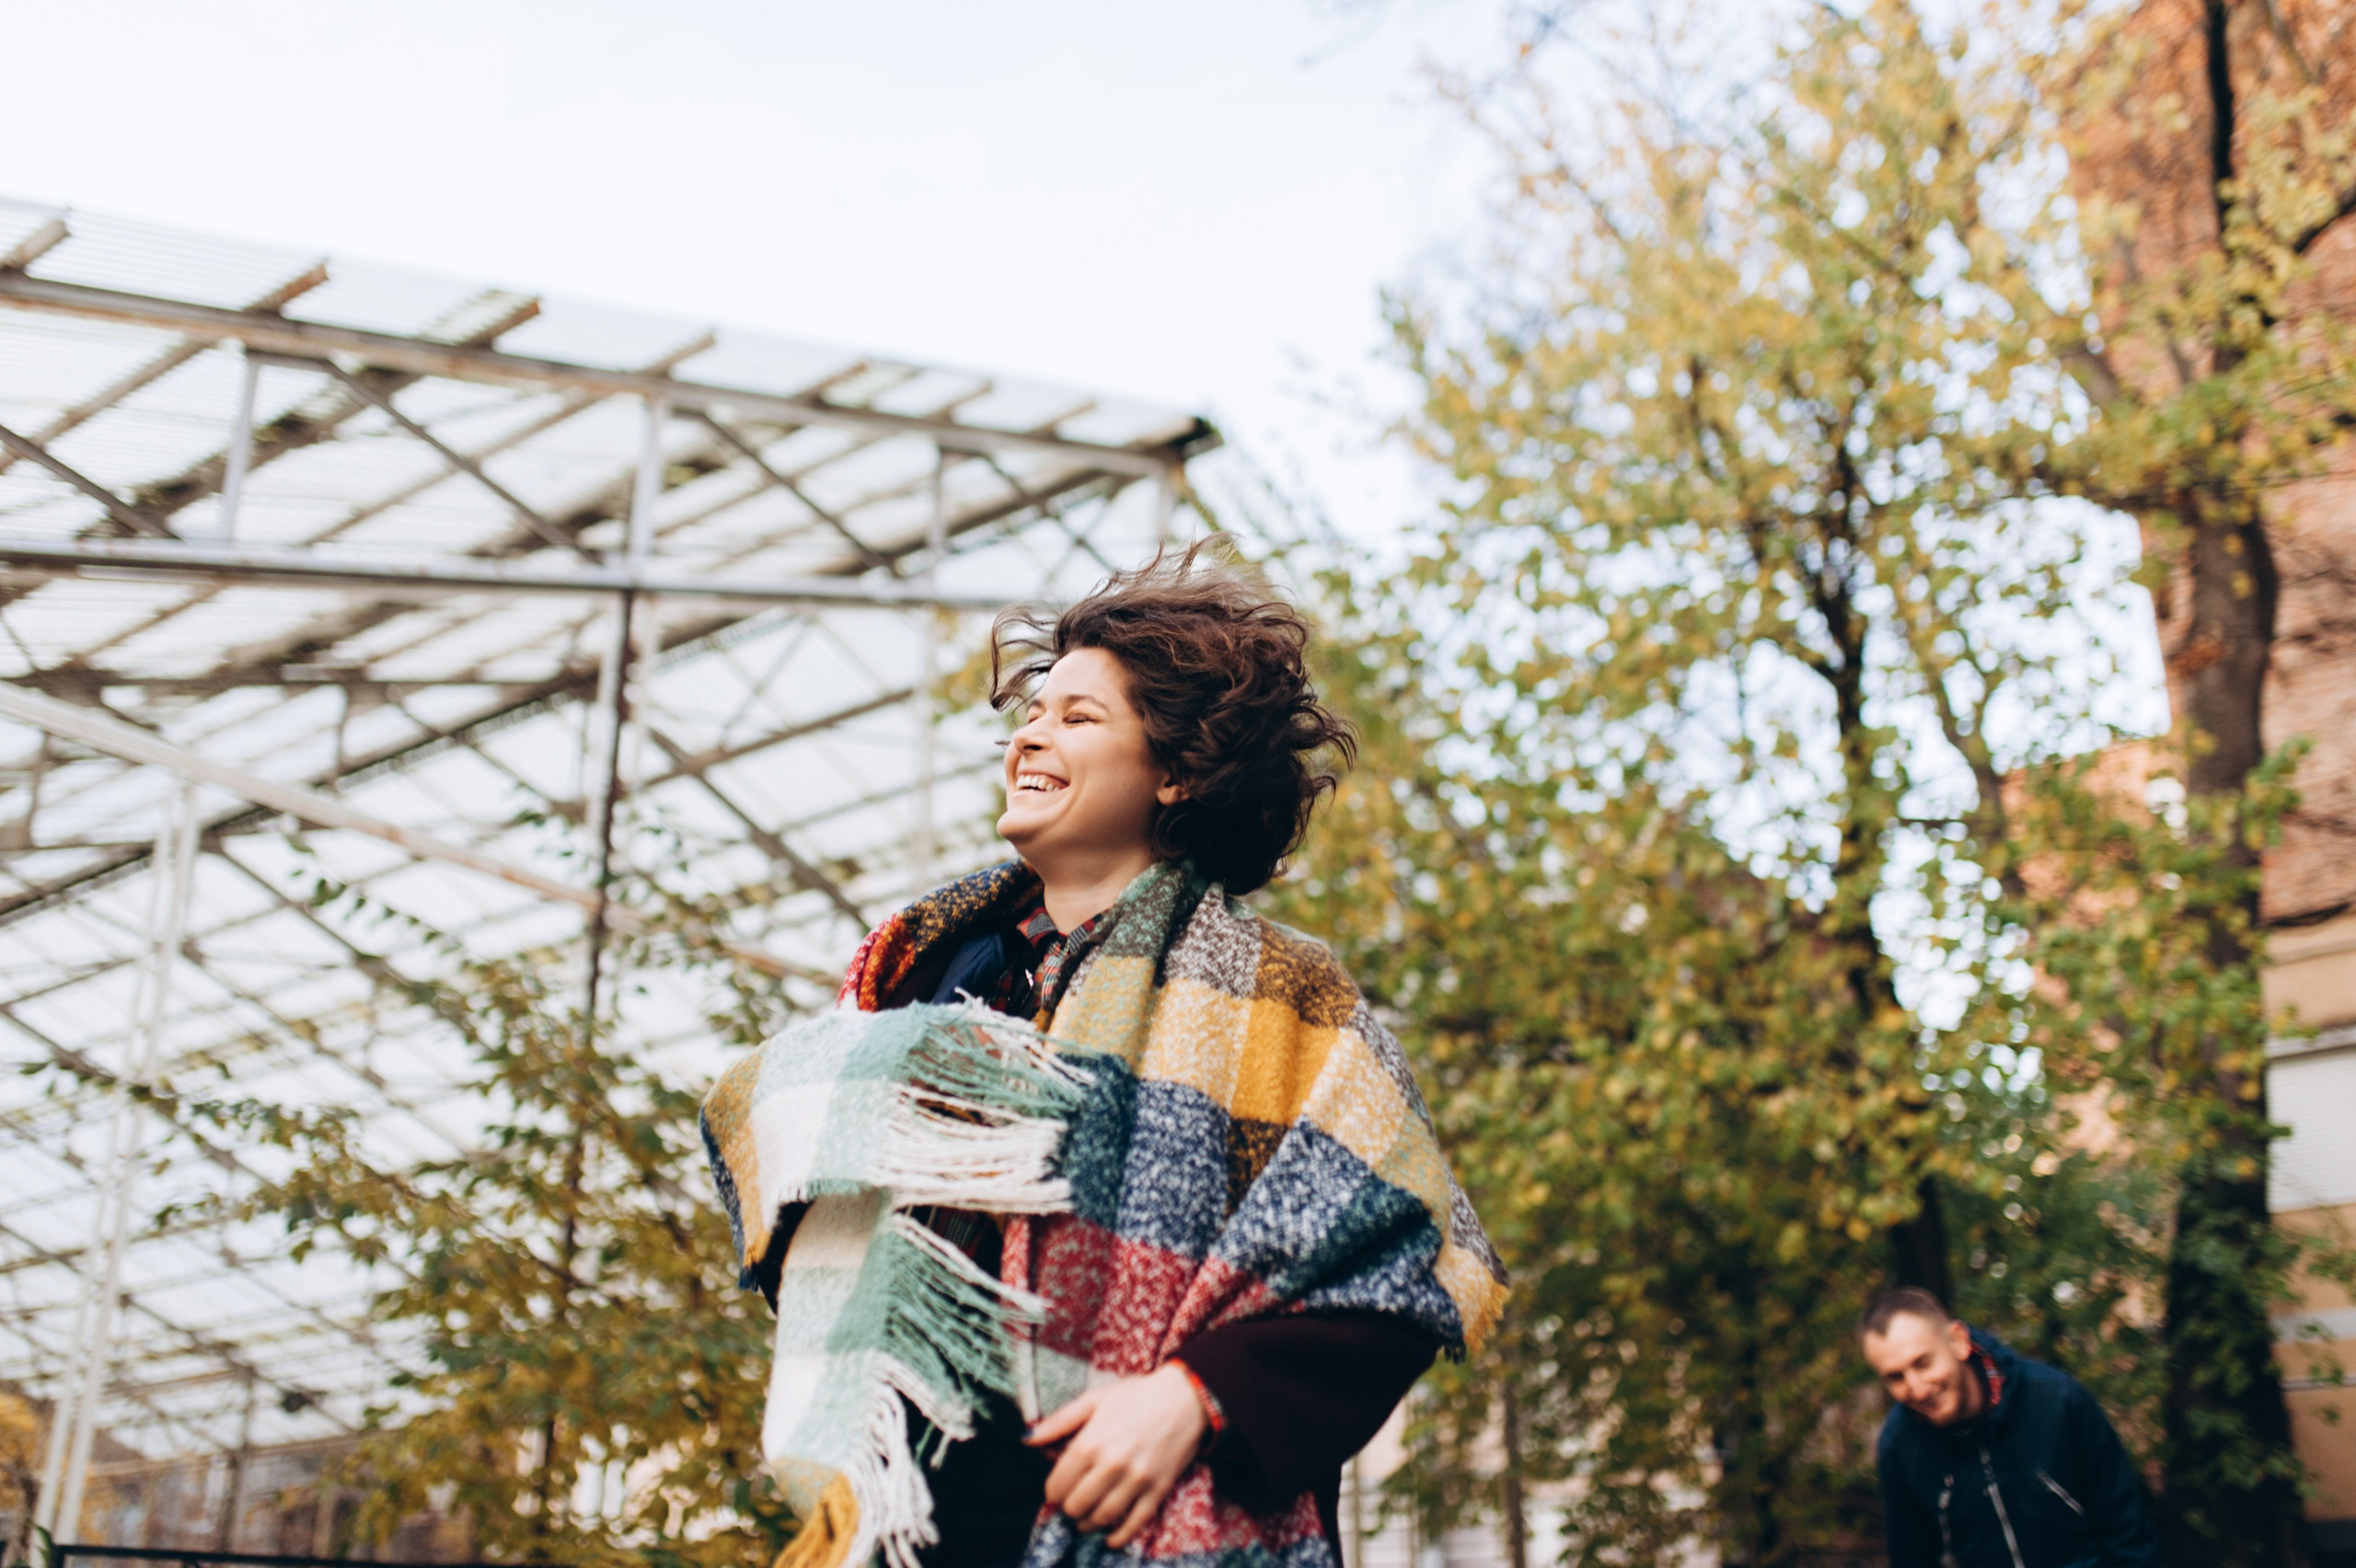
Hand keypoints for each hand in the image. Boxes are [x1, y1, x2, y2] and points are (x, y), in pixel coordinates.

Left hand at [1026, 1363, 1208, 1547]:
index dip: (1052, 1491)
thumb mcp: (1094, 1400)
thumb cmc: (1137, 1396)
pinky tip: (1109, 1537)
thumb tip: (1026, 1439)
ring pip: (1102, 1517)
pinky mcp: (1157, 1491)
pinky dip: (1119, 1536)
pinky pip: (1134, 1523)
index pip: (1058, 1484)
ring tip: (1084, 1518)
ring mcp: (1136, 1481)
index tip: (1055, 1489)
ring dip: (1088, 1523)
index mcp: (1091, 1442)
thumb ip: (1058, 1421)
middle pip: (1076, 1505)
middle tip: (1071, 1502)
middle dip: (1068, 1507)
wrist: (1186, 1398)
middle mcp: (1112, 1465)